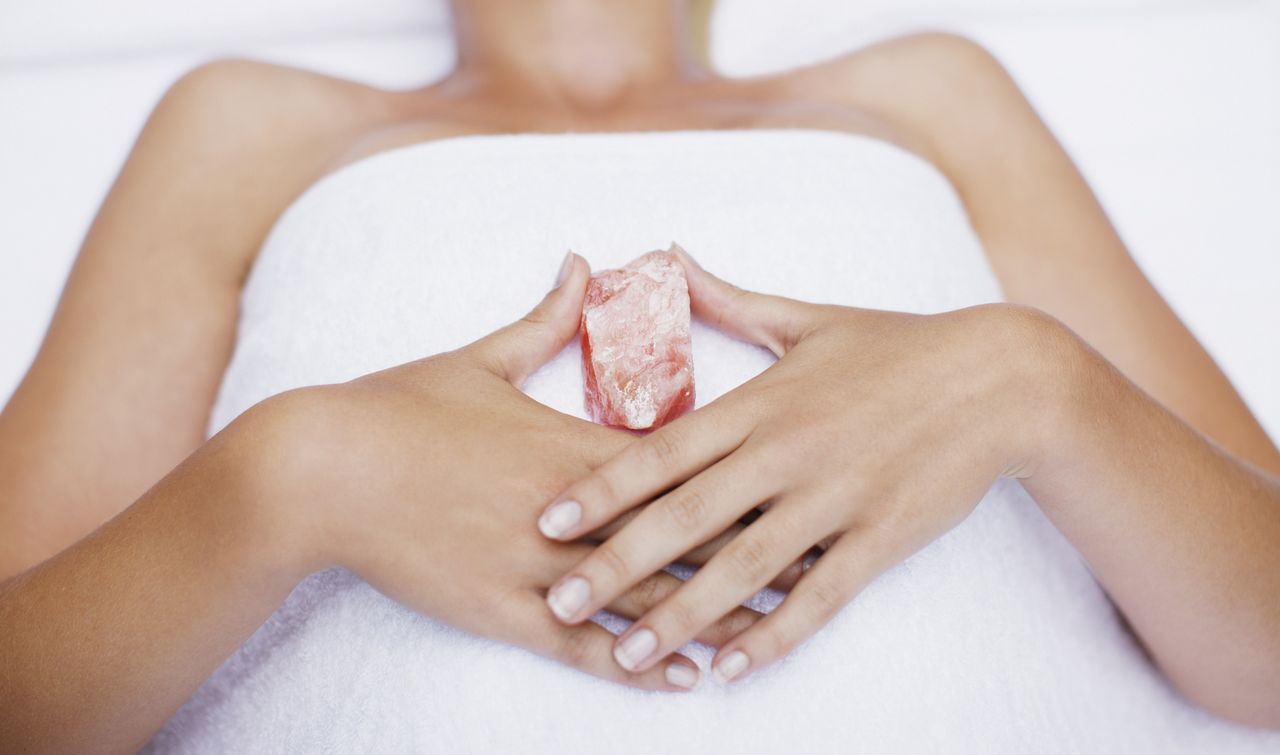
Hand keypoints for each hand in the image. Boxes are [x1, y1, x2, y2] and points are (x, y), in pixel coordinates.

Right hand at [259, 253, 764, 690]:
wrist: (318, 470)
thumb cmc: (400, 408)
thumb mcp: (478, 357)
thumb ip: (545, 316)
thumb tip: (582, 260)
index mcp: (571, 441)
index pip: (679, 465)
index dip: (746, 476)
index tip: (800, 477)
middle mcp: (570, 509)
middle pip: (680, 533)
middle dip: (752, 550)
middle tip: (822, 559)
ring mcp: (537, 565)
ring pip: (645, 599)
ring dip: (713, 618)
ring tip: (776, 633)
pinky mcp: (502, 610)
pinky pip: (584, 646)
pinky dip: (640, 662)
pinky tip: (685, 677)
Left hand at [538, 247, 1062, 682]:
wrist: (1001, 378)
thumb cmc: (896, 345)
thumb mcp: (808, 319)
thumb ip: (729, 300)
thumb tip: (669, 257)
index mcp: (762, 403)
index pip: (663, 451)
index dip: (602, 488)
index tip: (547, 519)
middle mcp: (788, 453)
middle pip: (687, 516)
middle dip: (616, 563)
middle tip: (556, 600)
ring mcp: (835, 499)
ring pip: (743, 567)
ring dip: (681, 614)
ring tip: (629, 652)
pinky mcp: (881, 537)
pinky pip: (818, 597)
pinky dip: (774, 633)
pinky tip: (730, 666)